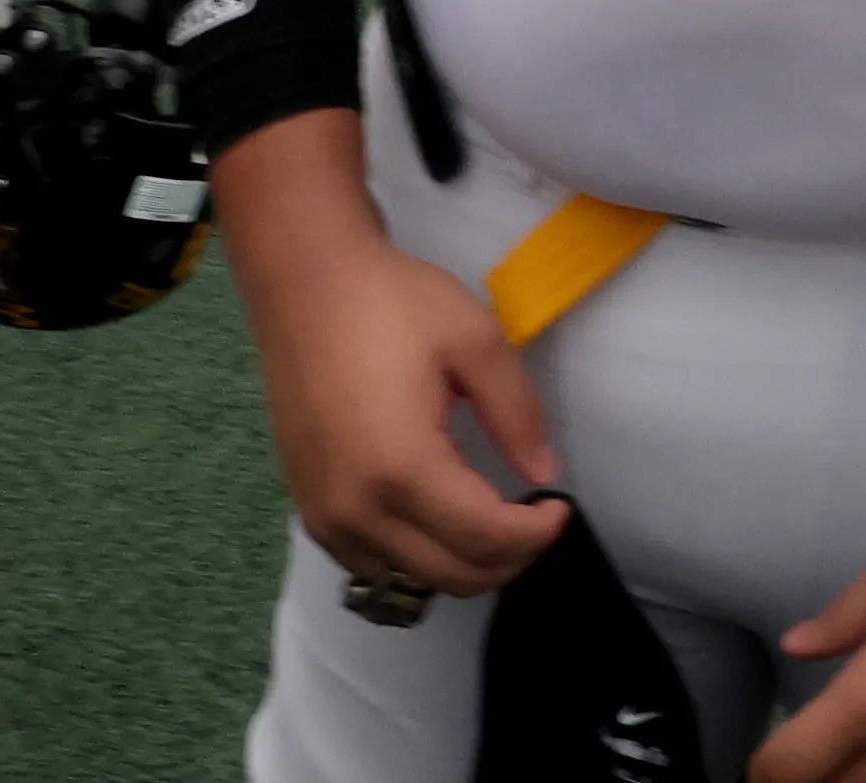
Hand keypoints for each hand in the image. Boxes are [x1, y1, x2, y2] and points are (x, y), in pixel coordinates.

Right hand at [245, 229, 574, 602]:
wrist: (305, 284)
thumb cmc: (391, 302)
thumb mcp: (475, 341)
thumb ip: (516, 415)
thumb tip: (543, 474)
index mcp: (403, 467)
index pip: (485, 538)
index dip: (536, 534)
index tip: (560, 506)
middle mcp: (357, 509)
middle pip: (452, 575)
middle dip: (508, 558)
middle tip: (534, 518)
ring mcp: (327, 515)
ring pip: (411, 581)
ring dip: (463, 564)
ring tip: (492, 517)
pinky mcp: (309, 508)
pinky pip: (370, 564)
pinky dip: (415, 559)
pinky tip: (439, 517)